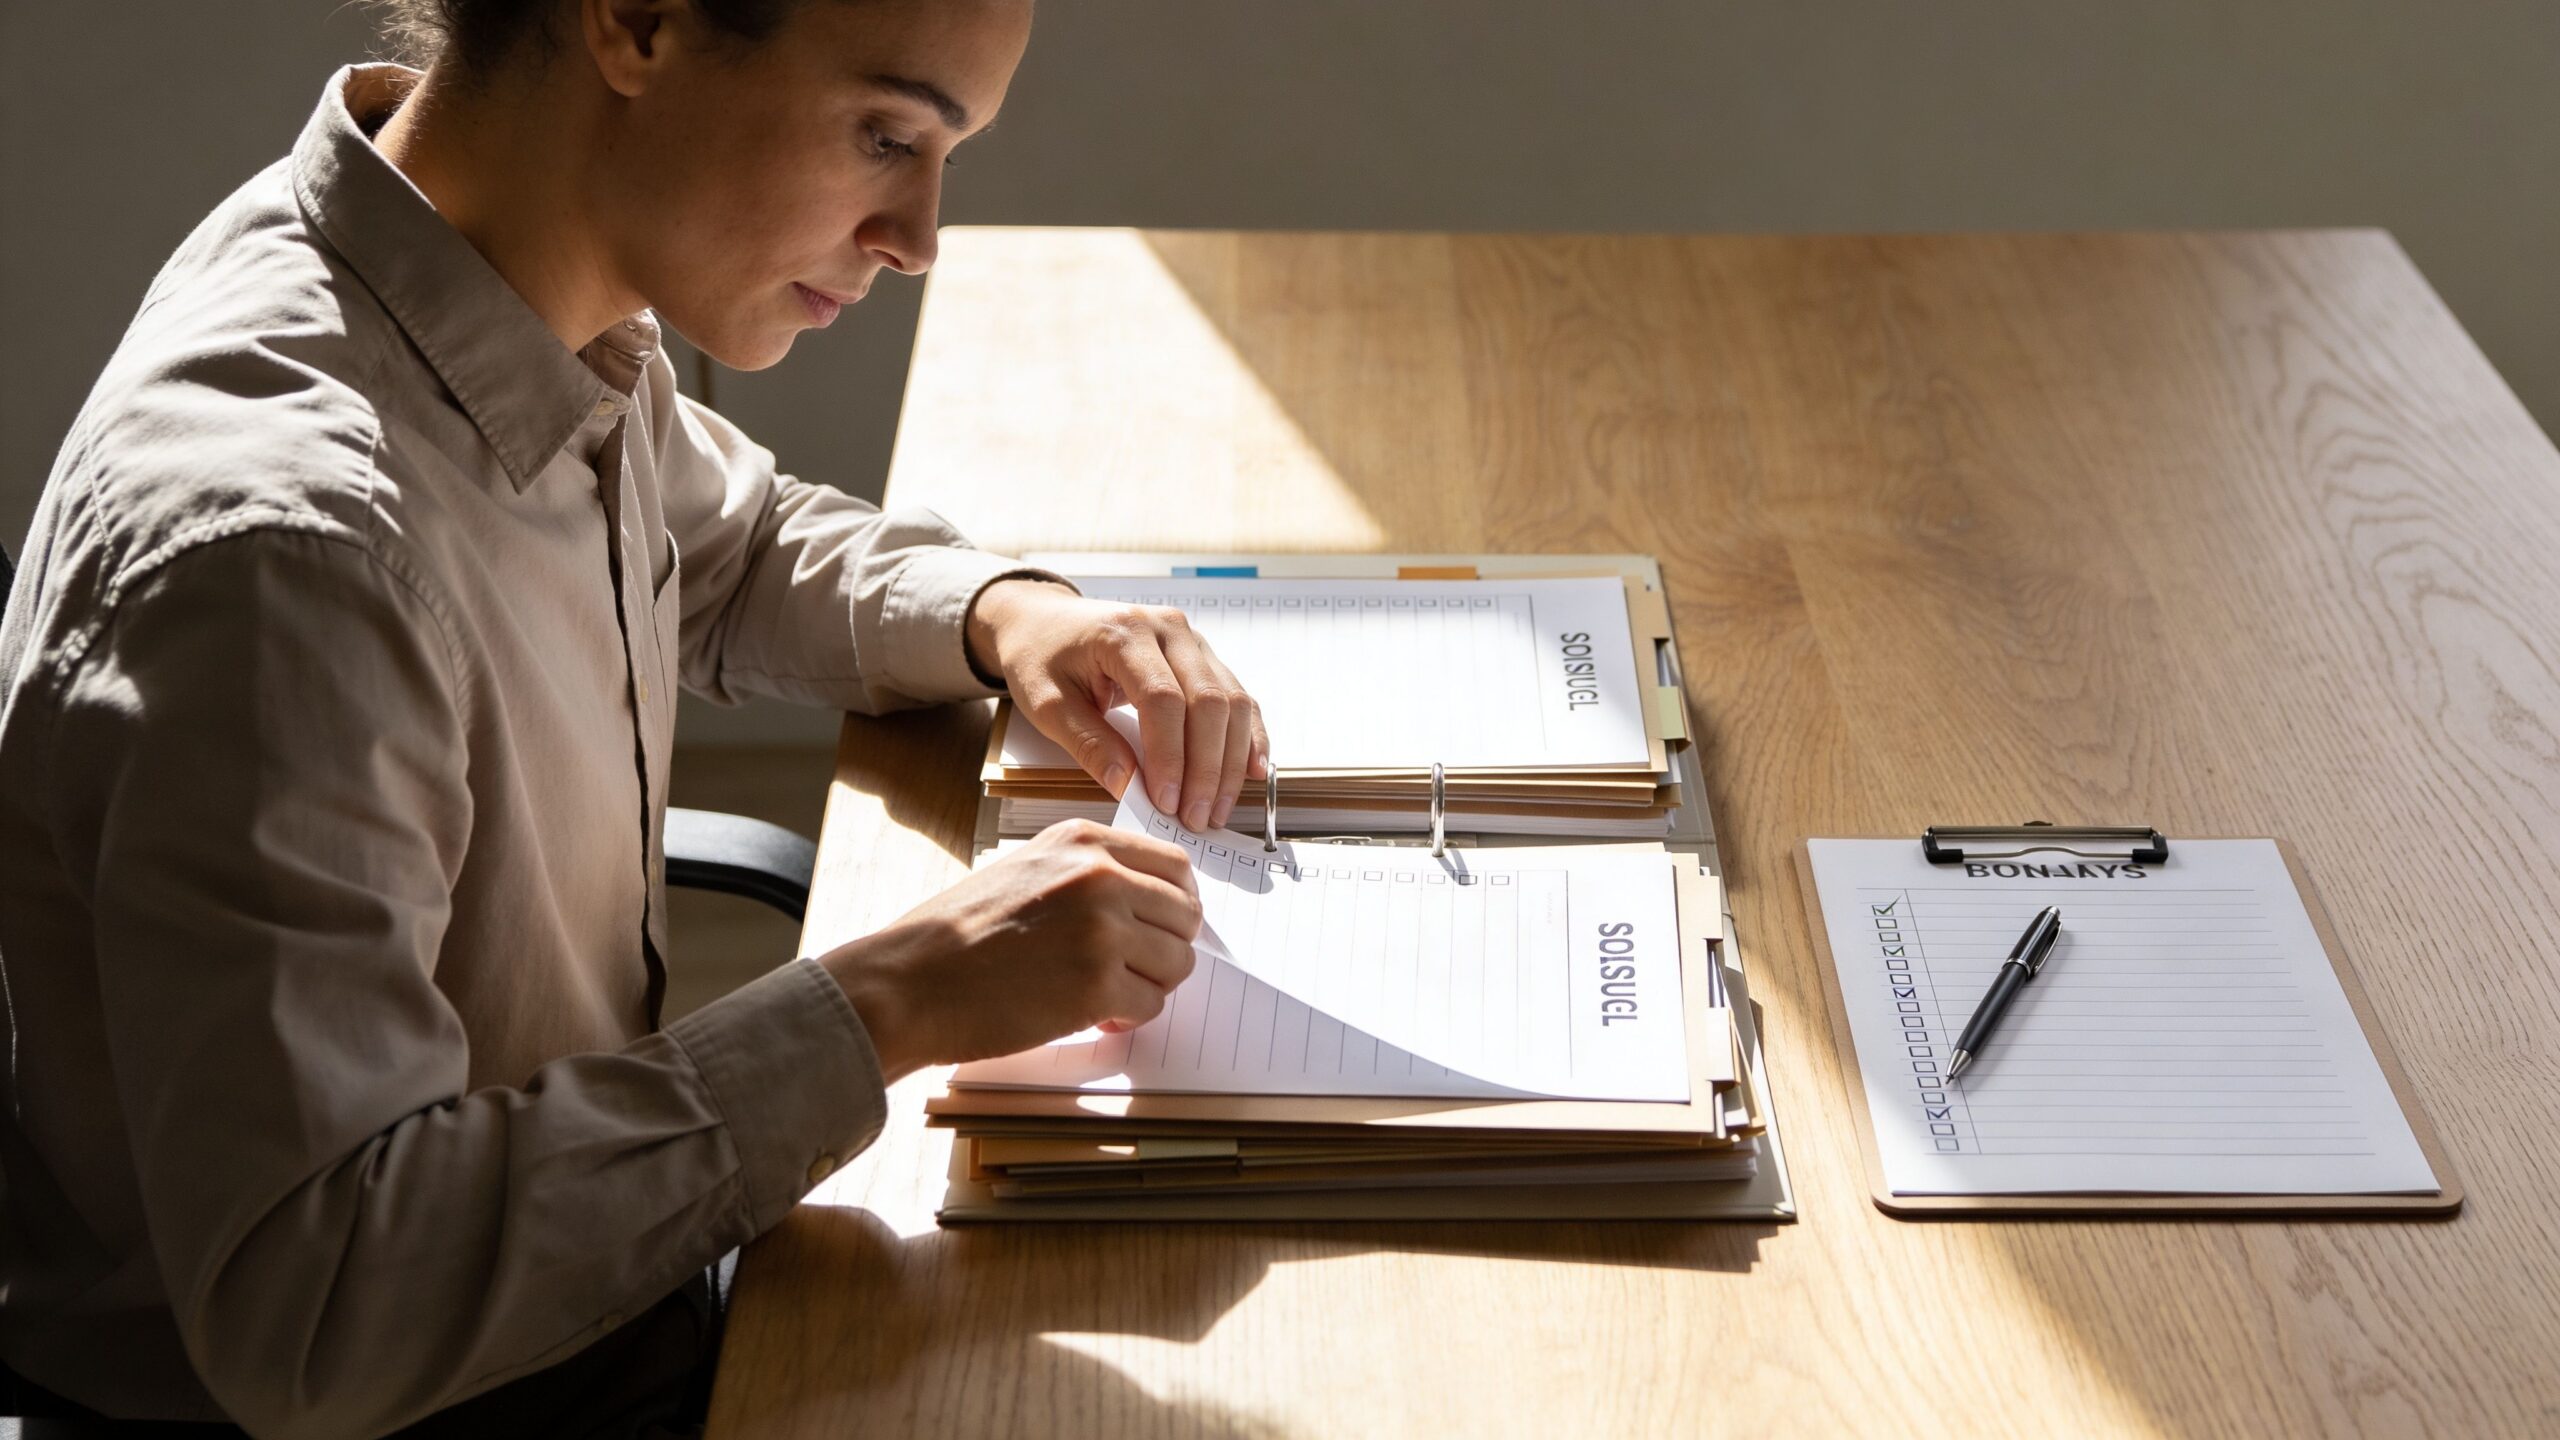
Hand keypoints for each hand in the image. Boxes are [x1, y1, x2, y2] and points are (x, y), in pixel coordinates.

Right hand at [812, 819, 1201, 1080]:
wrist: (910, 981)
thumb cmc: (958, 934)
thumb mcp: (1027, 870)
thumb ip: (1088, 874)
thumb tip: (1149, 904)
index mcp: (1083, 841)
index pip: (1175, 867)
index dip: (1176, 904)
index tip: (1162, 927)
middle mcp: (1100, 875)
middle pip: (1185, 916)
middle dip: (1165, 949)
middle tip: (1130, 969)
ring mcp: (1103, 929)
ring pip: (1176, 963)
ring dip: (1147, 985)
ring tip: (1101, 992)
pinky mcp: (1098, 984)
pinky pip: (1150, 1005)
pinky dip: (1126, 1016)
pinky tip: (1088, 1013)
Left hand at [967, 578, 1269, 829]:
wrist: (1045, 620)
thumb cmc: (1041, 656)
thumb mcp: (1046, 703)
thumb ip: (1088, 743)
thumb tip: (1128, 785)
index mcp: (1124, 633)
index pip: (1163, 700)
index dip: (1171, 756)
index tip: (1166, 802)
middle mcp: (1169, 629)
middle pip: (1208, 701)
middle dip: (1207, 768)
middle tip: (1196, 818)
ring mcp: (1192, 640)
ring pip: (1232, 702)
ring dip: (1230, 762)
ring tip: (1215, 809)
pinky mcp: (1204, 656)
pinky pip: (1238, 698)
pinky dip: (1248, 737)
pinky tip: (1251, 771)